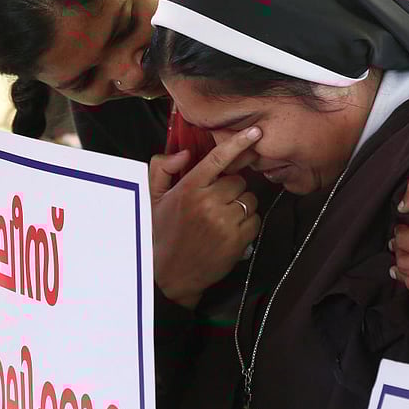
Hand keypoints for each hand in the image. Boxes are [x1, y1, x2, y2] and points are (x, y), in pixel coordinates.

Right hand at [150, 127, 262, 308]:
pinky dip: (247, 225)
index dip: (239, 143)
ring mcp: (224, 221)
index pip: (218, 159)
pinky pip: (255, 221)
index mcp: (189, 187)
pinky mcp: (237, 240)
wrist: (168, 275)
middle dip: (232, 189)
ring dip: (241, 207)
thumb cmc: (161, 233)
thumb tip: (185, 154)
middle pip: (239, 181)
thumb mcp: (153, 198)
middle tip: (217, 203)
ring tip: (222, 220)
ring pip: (249, 200)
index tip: (255, 132)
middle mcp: (208, 202)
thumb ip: (162, 169)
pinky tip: (230, 232)